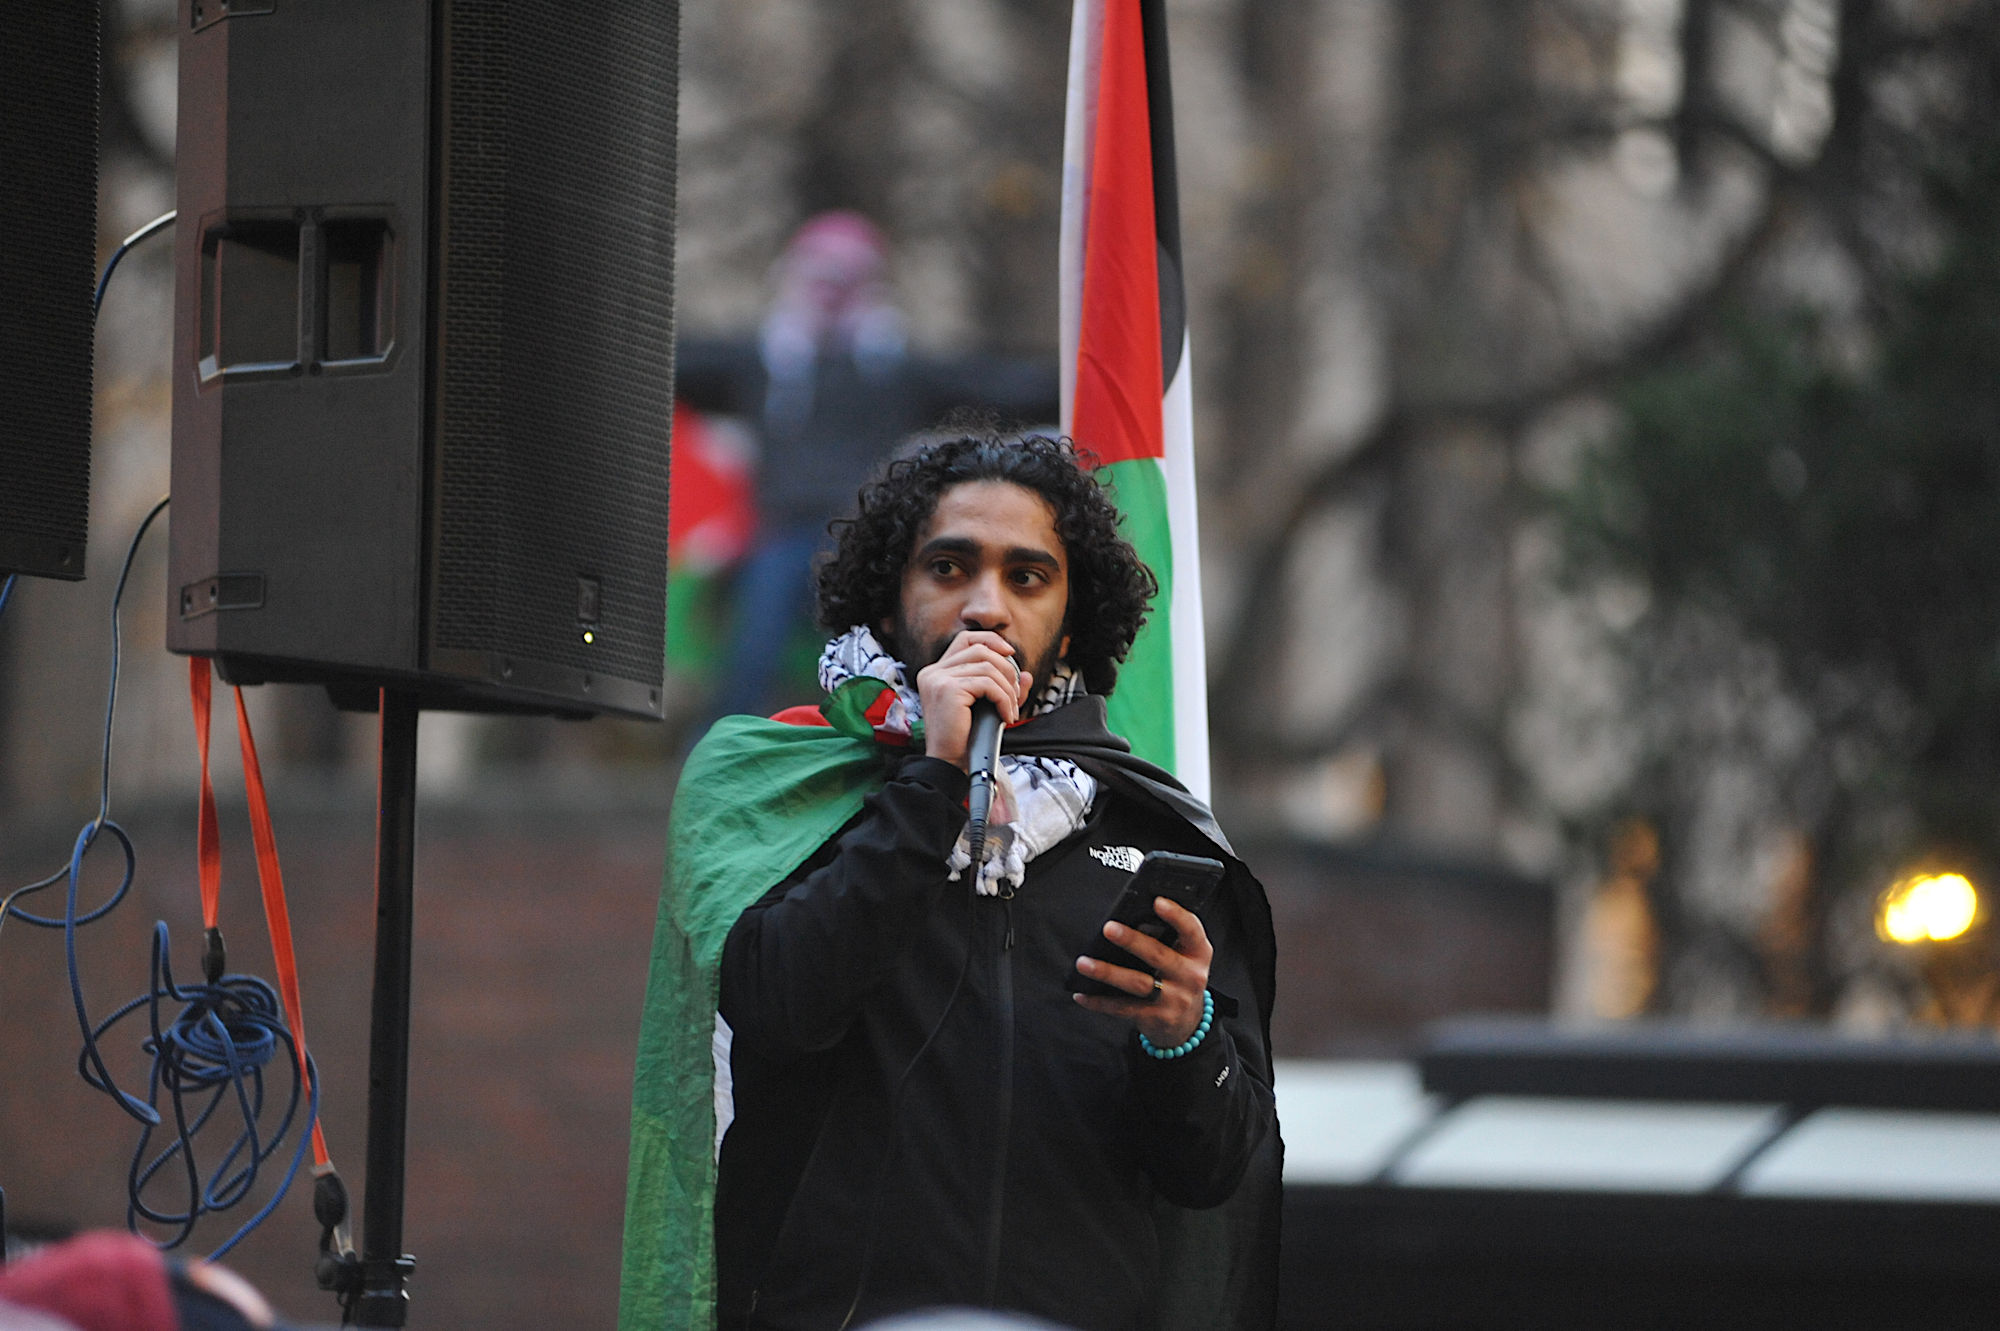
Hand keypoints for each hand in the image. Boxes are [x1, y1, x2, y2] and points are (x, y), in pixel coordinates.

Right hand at [916, 630, 1032, 770]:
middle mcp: (933, 672)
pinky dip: (1004, 699)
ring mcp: (938, 679)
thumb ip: (1004, 689)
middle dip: (1007, 669)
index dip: (991, 640)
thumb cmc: (964, 739)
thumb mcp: (987, 708)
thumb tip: (1027, 674)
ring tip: (1011, 709)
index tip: (1011, 655)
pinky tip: (1006, 716)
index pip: (965, 639)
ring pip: (988, 666)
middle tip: (1015, 694)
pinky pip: (988, 684)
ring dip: (1008, 688)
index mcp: (936, 672)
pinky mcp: (948, 689)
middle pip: (980, 650)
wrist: (949, 763)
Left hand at [1072, 896, 1212, 1047]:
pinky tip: (1082, 995)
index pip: (1192, 930)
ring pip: (1137, 983)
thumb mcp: (1184, 957)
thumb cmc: (1180, 979)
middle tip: (1109, 928)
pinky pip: (1123, 1008)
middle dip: (1131, 940)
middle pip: (1158, 955)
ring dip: (1108, 972)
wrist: (1188, 1023)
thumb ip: (1166, 938)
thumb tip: (1131, 923)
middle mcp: (1190, 976)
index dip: (1176, 915)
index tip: (1157, 901)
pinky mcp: (1156, 1018)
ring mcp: (1174, 999)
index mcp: (1198, 953)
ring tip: (1084, 963)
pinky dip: (1100, 1002)